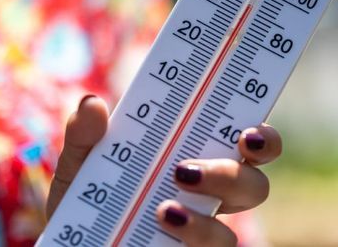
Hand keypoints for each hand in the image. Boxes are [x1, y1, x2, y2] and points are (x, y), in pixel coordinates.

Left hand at [46, 95, 281, 246]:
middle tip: (185, 170)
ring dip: (203, 224)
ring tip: (162, 211)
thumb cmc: (88, 196)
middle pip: (253, 186)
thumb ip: (85, 134)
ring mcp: (200, 236)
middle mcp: (208, 198)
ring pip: (230, 235)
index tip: (248, 135)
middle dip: (231, 177)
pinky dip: (190, 244)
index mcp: (197, 157)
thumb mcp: (81, 162)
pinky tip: (161, 231)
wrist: (73, 241)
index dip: (264, 139)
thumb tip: (91, 104)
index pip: (249, 146)